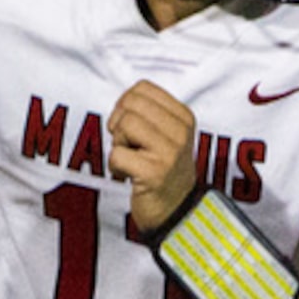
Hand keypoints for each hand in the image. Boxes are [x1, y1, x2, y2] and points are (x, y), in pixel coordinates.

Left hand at [107, 80, 199, 232]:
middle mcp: (180, 132)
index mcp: (184, 117)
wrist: (175, 210)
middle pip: (131, 104)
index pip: (143, 88)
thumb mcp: (165, 134)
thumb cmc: (163, 169)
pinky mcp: (154, 173)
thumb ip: (147, 112)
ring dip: (118, 144)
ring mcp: (169, 153)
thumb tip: (123, 100)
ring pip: (124, 125)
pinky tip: (128, 175)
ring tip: (130, 159)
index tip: (131, 127)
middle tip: (129, 144)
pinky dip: (115, 166)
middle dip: (120, 123)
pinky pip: (117, 154)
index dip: (126, 105)